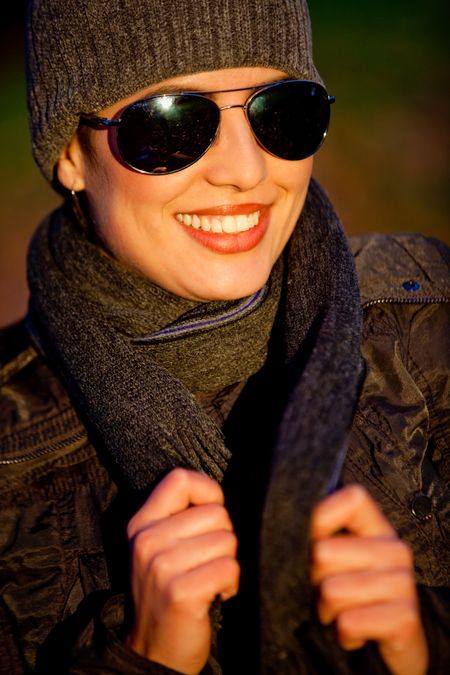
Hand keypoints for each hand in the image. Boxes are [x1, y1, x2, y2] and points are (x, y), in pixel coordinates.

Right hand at [126, 468, 239, 673]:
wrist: (153, 651)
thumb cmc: (168, 592)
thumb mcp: (160, 548)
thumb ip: (180, 517)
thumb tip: (218, 497)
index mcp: (141, 523)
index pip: (180, 479)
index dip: (208, 491)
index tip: (211, 516)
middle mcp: (147, 541)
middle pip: (217, 513)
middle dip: (224, 538)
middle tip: (208, 562)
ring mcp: (161, 566)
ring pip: (228, 540)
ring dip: (228, 563)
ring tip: (209, 579)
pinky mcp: (180, 592)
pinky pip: (229, 568)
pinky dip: (231, 584)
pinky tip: (215, 595)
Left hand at [310, 484, 427, 674]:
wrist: (390, 639)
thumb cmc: (351, 594)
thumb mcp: (333, 559)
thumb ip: (316, 536)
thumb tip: (285, 522)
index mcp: (377, 527)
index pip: (352, 498)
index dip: (320, 518)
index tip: (314, 540)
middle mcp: (395, 549)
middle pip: (324, 551)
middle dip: (314, 580)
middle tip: (327, 591)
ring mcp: (404, 583)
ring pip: (332, 591)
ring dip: (326, 610)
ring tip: (340, 612)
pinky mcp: (405, 618)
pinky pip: (349, 623)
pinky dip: (343, 634)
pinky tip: (355, 632)